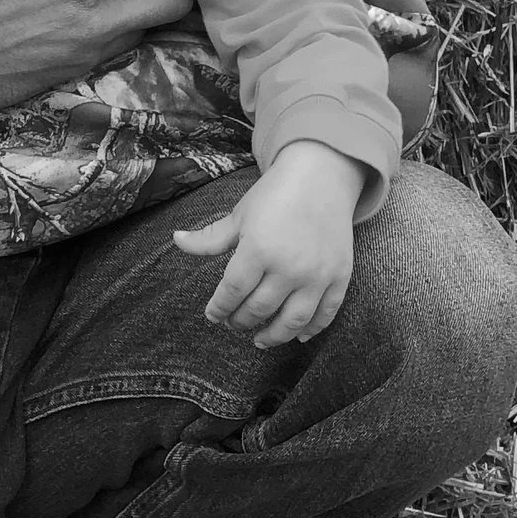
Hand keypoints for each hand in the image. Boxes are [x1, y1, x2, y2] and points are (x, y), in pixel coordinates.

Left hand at [172, 143, 364, 348]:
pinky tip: (297, 336)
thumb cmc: (276, 195)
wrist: (322, 177)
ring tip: (259, 340)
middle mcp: (288, 267)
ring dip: (273, 335)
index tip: (213, 315)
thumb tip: (177, 240)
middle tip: (233, 323)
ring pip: (292, 321)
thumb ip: (209, 238)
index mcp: (258, 250)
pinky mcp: (339, 277)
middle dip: (241, 321)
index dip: (219, 308)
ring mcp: (317, 275)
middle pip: (259, 309)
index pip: (232, 292)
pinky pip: (325, 314)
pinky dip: (311, 330)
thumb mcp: (239, 216)